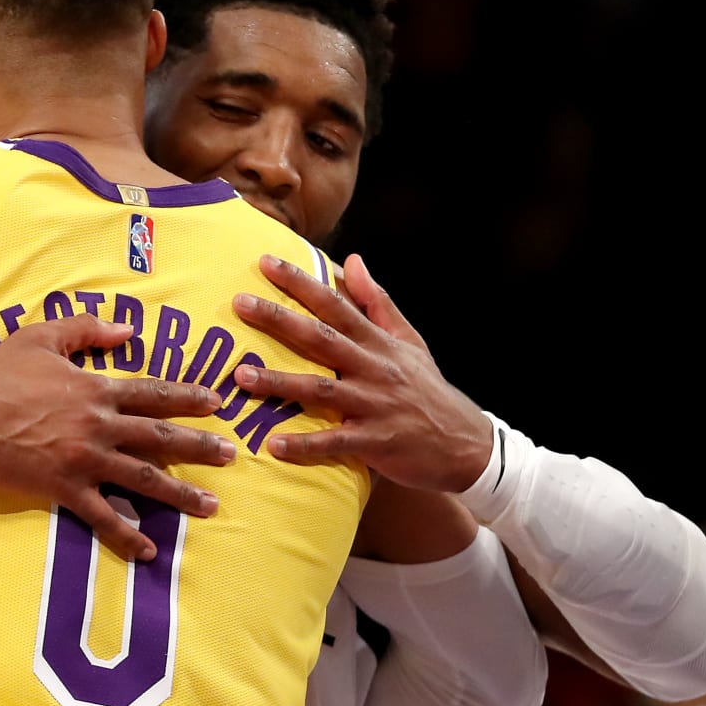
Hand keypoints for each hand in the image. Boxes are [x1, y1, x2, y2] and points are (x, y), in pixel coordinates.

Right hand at [0, 314, 236, 560]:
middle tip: (231, 456)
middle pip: (160, 437)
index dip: (188, 397)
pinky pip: (102, 516)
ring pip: (144, 479)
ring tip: (211, 506)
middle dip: (200, 446)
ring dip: (181, 494)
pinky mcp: (62, 488)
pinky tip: (148, 550)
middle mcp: (98, 425)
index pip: (153, 392)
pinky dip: (126, 534)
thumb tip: (127, 328)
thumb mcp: (40, 337)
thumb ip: (86, 330)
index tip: (218, 404)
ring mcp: (83, 459)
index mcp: (95, 388)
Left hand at [228, 253, 490, 491]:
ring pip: (321, 390)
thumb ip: (377, 302)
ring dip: (280, 383)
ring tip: (241, 378)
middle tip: (239, 303)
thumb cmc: (426, 389)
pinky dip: (305, 445)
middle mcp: (374, 368)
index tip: (266, 262)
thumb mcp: (408, 340)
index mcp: (378, 342)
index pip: (335, 304)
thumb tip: (352, 261)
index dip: (301, 282)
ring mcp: (374, 405)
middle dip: (279, 319)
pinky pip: (335, 443)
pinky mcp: (376, 442)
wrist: (466, 444)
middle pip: (321, 338)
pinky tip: (273, 445)